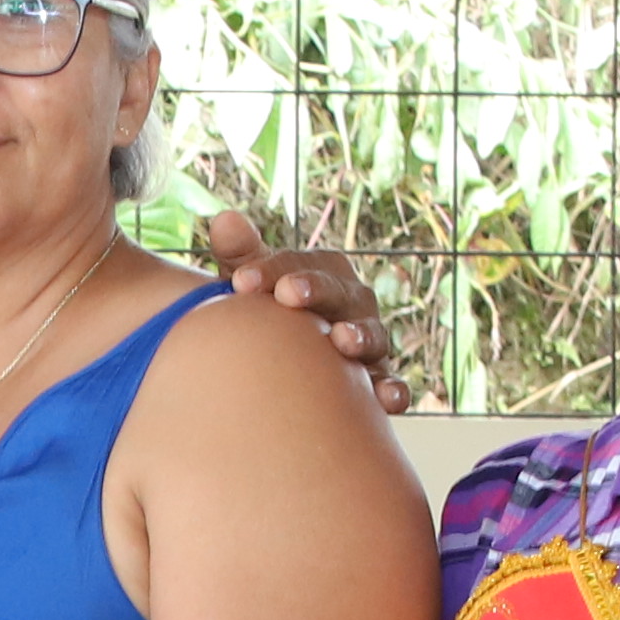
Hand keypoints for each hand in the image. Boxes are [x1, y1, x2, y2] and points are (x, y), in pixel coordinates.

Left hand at [187, 208, 409, 416]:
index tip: (240, 282)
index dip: (272, 270)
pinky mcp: (377, 383)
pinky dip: (394, 390)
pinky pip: (393, 386)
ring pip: (371, 336)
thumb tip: (224, 220)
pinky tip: (386, 400)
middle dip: (316, 291)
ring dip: (360, 336)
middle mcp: (352, 304)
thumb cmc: (268, 315)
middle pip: (340, 293)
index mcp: (324, 274)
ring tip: (342, 340)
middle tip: (287, 295)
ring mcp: (369, 342)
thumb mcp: (251, 286)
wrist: (288, 367)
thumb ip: (240, 256)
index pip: (299, 265)